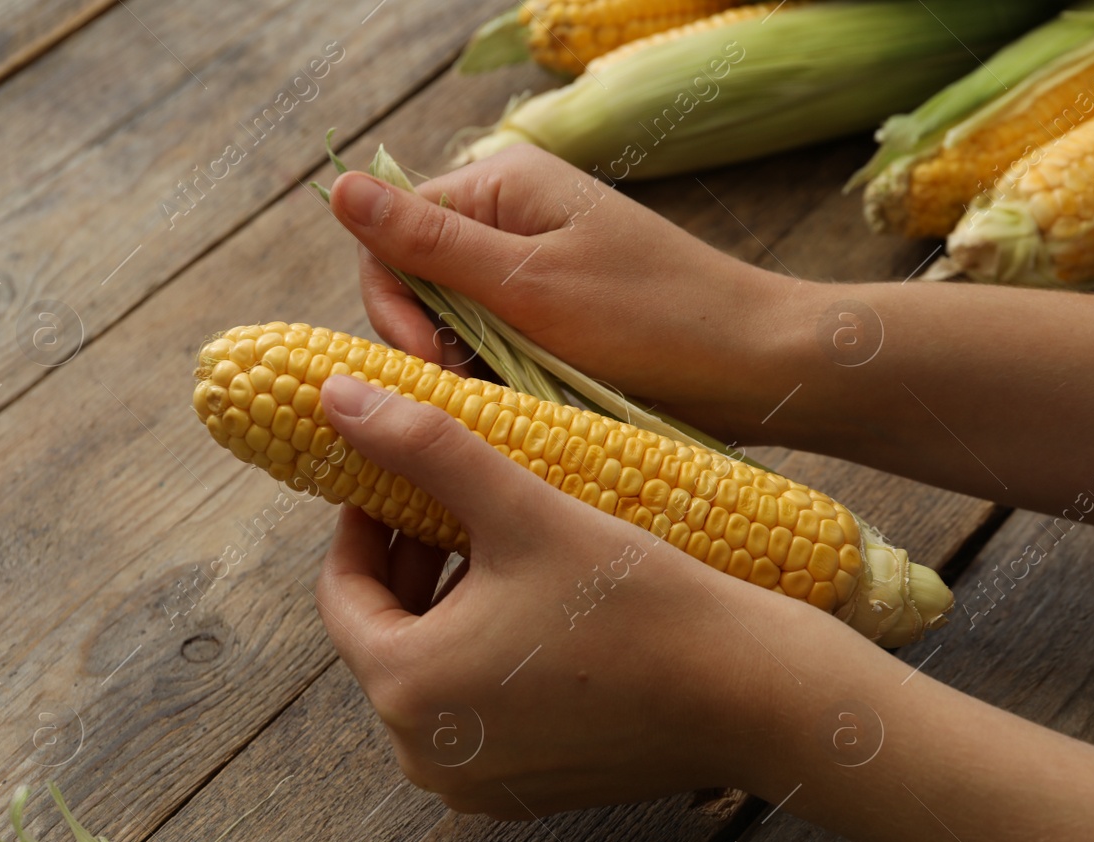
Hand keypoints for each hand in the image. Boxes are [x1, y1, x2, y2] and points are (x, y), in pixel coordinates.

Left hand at [311, 371, 847, 816]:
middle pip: (387, 635)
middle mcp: (425, 755)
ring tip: (503, 548)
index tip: (397, 475)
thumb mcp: (523, 510)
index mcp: (406, 688)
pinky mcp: (525, 794)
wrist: (749, 694)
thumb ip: (424, 447)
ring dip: (451, 610)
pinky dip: (488, 660)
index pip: (343, 592)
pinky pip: (478, 715)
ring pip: (433, 675)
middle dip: (413, 565)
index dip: (364, 524)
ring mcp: (476, 785)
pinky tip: (539, 612)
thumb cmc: (638, 601)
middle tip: (457, 503)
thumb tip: (333, 395)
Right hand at [326, 146, 799, 446]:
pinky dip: (503, 378)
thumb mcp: (529, 284)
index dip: (393, 302)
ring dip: (467, 366)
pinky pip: (500, 344)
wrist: (754, 366)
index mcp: (503, 184)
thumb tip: (338, 188)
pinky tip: (526, 405)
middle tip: (466, 389)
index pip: (394, 234)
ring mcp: (540, 268)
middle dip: (430, 340)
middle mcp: (515, 216)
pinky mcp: (561, 316)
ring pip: (457, 322)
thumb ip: (432, 243)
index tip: (431, 361)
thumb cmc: (652, 318)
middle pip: (420, 280)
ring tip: (508, 400)